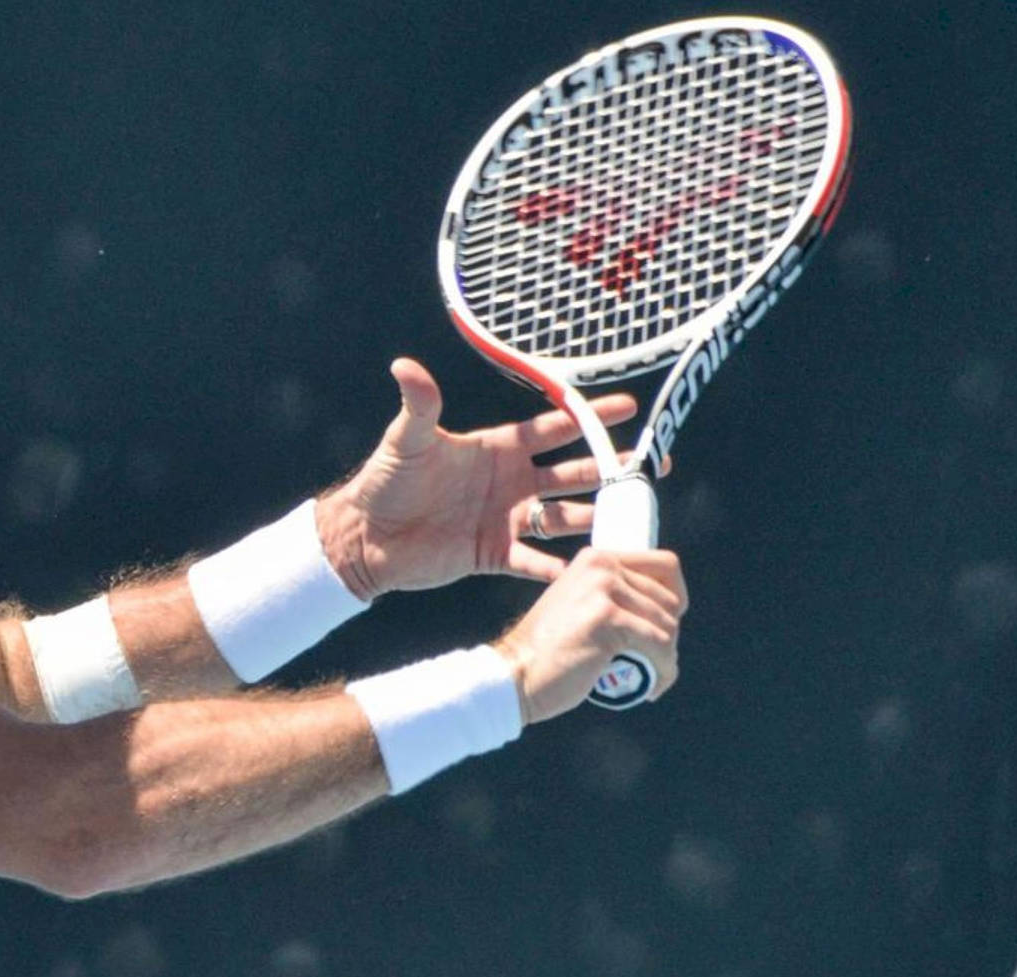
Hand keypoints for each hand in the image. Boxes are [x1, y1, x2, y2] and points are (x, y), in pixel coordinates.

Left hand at [318, 357, 638, 596]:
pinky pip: (537, 563)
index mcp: (497, 448)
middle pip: (572, 473)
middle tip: (651, 464)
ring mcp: (507, 519)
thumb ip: (418, 405)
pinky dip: (561, 568)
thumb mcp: (406, 440)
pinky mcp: (495, 555)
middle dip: (611, 468)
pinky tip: (591, 572)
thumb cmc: (385, 482)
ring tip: (633, 518)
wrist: (365, 537)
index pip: (554, 428)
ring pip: (564, 516)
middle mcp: (511, 482)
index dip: (589, 417)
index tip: (627, 405)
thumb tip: (404, 365)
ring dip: (596, 516)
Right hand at [490, 548, 687, 723]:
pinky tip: (650, 687)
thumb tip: (669, 606)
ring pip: (668, 625)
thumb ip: (612, 594)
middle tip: (650, 660)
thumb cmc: (548, 651)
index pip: (665, 566)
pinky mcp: (609, 618)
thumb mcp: (580, 604)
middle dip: (668, 636)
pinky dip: (663, 671)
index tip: (662, 629)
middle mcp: (602, 565)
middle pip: (671, 600)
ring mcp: (605, 589)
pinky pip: (660, 645)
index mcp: (596, 557)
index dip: (676, 600)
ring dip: (666, 657)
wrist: (514, 674)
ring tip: (648, 676)